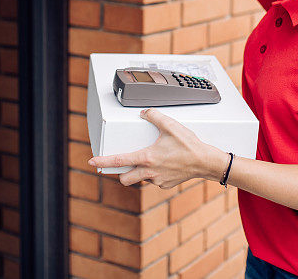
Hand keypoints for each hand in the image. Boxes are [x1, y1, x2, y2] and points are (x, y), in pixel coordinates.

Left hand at [88, 108, 228, 187]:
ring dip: (141, 172)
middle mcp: (149, 172)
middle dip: (121, 174)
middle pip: (125, 179)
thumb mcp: (171, 126)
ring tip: (153, 160)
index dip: (103, 161)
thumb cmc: (189, 145)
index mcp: (146, 158)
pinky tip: (165, 164)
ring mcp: (157, 180)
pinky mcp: (165, 185)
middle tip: (125, 165)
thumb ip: (154, 116)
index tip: (92, 162)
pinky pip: (154, 180)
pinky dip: (155, 174)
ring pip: (140, 179)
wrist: (205, 162)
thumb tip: (145, 113)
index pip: (119, 161)